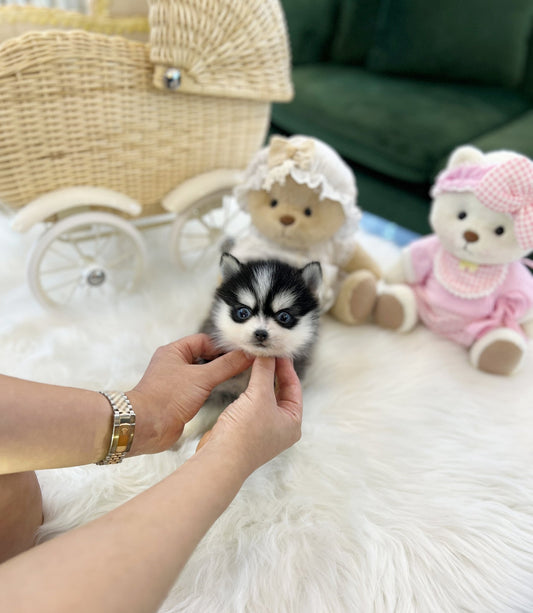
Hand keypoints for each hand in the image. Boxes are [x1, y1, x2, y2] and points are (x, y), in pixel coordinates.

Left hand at [127, 334, 252, 454]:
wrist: (147, 426)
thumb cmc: (165, 398)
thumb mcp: (202, 378)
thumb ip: (226, 365)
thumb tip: (245, 355)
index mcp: (174, 351)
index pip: (204, 341)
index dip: (223, 345)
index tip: (241, 351)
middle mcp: (173, 364)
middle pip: (204, 356)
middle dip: (222, 360)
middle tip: (242, 362)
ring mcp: (175, 381)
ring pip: (202, 372)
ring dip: (216, 374)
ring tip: (235, 376)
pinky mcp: (178, 398)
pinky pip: (198, 388)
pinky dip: (210, 388)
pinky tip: (222, 391)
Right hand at [197, 357, 302, 475]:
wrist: (220, 459)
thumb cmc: (245, 435)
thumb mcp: (259, 396)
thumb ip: (264, 371)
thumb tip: (267, 354)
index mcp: (293, 422)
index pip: (294, 387)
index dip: (285, 366)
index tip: (276, 351)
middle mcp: (281, 427)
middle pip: (280, 391)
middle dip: (273, 372)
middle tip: (265, 353)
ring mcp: (263, 429)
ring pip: (265, 397)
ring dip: (260, 380)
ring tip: (255, 361)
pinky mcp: (246, 430)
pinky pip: (251, 404)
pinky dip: (249, 390)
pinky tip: (243, 379)